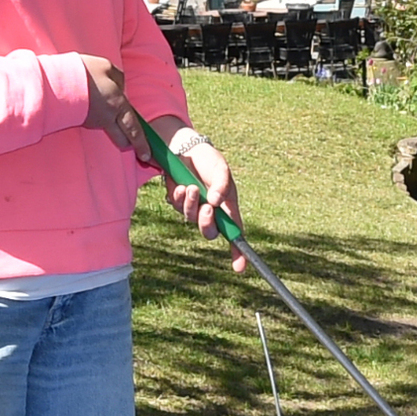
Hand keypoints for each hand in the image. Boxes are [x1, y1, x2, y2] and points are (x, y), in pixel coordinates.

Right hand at [72, 52, 141, 151]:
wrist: (55, 83)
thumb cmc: (83, 73)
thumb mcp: (107, 67)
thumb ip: (118, 78)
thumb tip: (121, 86)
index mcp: (117, 105)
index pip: (133, 128)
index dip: (141, 142)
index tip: (146, 154)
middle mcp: (106, 118)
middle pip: (122, 139)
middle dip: (129, 144)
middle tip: (136, 149)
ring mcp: (92, 121)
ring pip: (108, 130)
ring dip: (113, 129)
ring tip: (110, 117)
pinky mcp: (79, 119)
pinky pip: (94, 121)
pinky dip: (98, 117)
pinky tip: (93, 106)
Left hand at [162, 130, 246, 270]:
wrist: (184, 147)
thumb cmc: (208, 159)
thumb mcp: (221, 169)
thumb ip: (222, 185)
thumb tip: (215, 203)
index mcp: (228, 206)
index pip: (235, 233)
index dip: (238, 252)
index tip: (239, 267)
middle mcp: (212, 211)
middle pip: (210, 232)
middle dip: (207, 223)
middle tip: (206, 208)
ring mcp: (194, 208)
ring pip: (191, 219)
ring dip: (190, 204)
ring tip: (189, 186)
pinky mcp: (178, 202)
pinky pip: (177, 208)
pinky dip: (178, 198)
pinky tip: (179, 185)